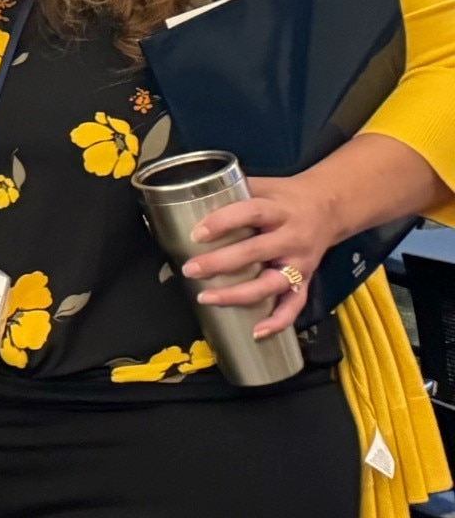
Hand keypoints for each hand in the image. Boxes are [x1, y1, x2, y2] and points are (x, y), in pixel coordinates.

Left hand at [183, 175, 345, 334]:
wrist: (329, 208)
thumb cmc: (285, 197)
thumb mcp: (263, 186)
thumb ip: (232, 190)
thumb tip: (188, 193)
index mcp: (279, 210)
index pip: (250, 213)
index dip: (223, 222)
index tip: (196, 234)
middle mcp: (291, 237)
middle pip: (256, 252)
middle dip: (220, 263)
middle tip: (190, 269)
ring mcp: (300, 262)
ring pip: (272, 284)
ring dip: (239, 295)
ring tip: (207, 298)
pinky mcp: (306, 280)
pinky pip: (294, 304)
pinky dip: (278, 321)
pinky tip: (257, 332)